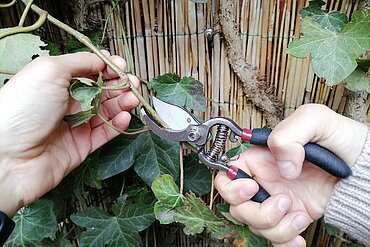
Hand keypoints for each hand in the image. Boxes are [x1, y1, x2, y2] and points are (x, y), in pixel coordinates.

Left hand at [0, 52, 138, 216]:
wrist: (8, 157)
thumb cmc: (22, 109)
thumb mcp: (50, 71)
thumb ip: (80, 61)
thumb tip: (102, 59)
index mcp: (55, 82)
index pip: (89, 71)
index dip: (106, 68)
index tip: (120, 66)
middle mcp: (65, 103)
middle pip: (101, 91)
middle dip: (119, 85)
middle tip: (132, 84)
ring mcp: (74, 125)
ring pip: (106, 112)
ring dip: (122, 104)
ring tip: (132, 99)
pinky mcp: (81, 147)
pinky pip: (104, 134)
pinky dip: (117, 125)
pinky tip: (125, 117)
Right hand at [215, 104, 367, 245]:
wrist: (363, 169)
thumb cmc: (340, 139)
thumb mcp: (315, 120)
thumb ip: (288, 135)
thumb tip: (282, 167)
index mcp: (260, 157)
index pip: (227, 175)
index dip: (232, 187)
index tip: (253, 187)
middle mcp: (264, 181)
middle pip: (237, 207)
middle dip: (258, 213)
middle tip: (285, 202)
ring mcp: (276, 201)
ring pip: (256, 225)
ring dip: (277, 227)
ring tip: (301, 215)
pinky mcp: (290, 218)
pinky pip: (274, 238)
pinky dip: (283, 242)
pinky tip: (298, 235)